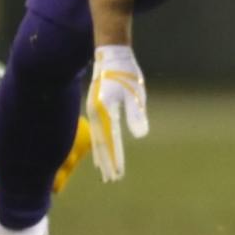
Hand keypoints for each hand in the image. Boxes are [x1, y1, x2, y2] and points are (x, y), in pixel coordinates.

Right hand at [86, 44, 149, 181]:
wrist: (112, 55)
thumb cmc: (127, 73)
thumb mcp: (136, 94)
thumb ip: (136, 115)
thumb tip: (140, 135)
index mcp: (106, 111)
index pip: (112, 141)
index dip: (116, 159)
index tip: (119, 174)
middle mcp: (97, 114)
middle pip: (101, 144)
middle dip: (107, 163)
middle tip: (112, 179)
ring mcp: (94, 111)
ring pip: (97, 139)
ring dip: (101, 156)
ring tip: (105, 171)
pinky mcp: (96, 109)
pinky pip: (96, 131)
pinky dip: (98, 144)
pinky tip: (101, 151)